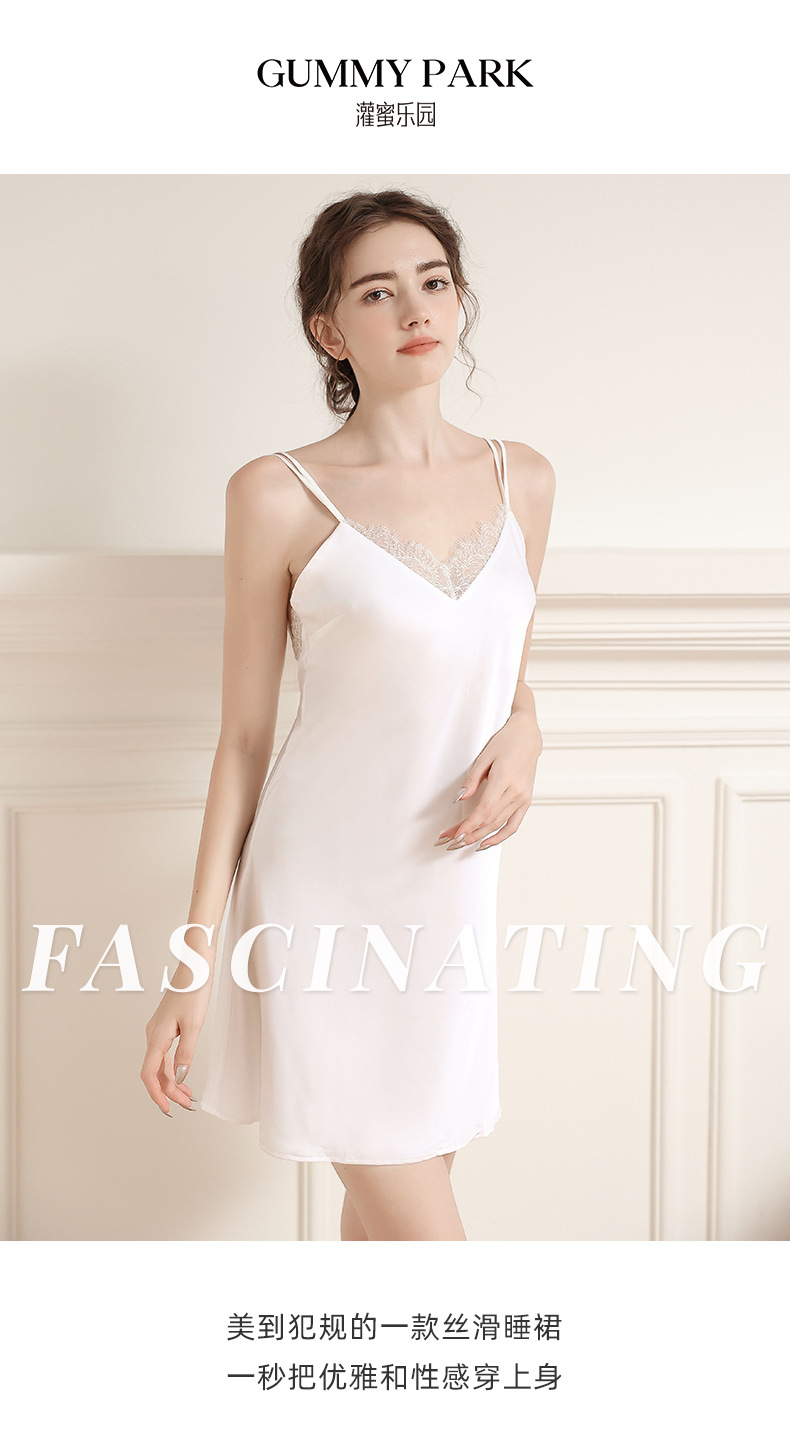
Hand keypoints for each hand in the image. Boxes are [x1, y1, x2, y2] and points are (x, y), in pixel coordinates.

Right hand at [140, 976, 211, 1117]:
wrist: (194, 967)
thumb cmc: (194, 991)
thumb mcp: (194, 1025)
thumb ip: (185, 1053)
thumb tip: (179, 1077)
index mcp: (156, 1036)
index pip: (149, 1074)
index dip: (156, 1094)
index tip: (167, 1109)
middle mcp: (153, 1035)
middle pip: (155, 1072)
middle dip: (169, 1091)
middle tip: (186, 1105)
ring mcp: (158, 1031)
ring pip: (160, 1064)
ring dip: (172, 1082)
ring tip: (187, 1095)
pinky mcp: (165, 1027)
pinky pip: (164, 1054)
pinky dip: (173, 1068)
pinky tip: (183, 1075)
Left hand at [435, 710, 542, 851]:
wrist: (527, 738)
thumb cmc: (505, 743)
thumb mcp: (484, 756)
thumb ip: (472, 779)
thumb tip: (459, 798)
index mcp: (504, 778)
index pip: (485, 809)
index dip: (469, 824)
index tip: (455, 833)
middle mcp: (516, 791)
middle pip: (490, 819)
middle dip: (469, 832)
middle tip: (450, 840)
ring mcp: (523, 798)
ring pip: (499, 824)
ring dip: (480, 835)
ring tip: (462, 842)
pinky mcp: (526, 801)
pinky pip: (513, 825)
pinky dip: (500, 836)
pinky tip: (485, 842)